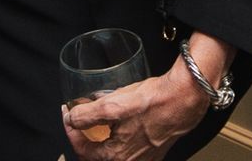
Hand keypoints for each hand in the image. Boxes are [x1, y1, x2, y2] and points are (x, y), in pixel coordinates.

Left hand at [61, 35, 231, 160]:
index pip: (81, 149)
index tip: (67, 114)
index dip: (70, 130)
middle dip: (84, 139)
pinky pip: (130, 150)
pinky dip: (119, 142)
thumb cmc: (153, 102)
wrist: (184, 97)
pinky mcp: (154, 150)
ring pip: (112, 154)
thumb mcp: (113, 105)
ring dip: (101, 141)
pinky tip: (120, 128)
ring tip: (96, 126)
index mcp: (116, 156)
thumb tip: (71, 118)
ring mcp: (143, 158)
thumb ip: (87, 115)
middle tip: (78, 123)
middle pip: (96, 155)